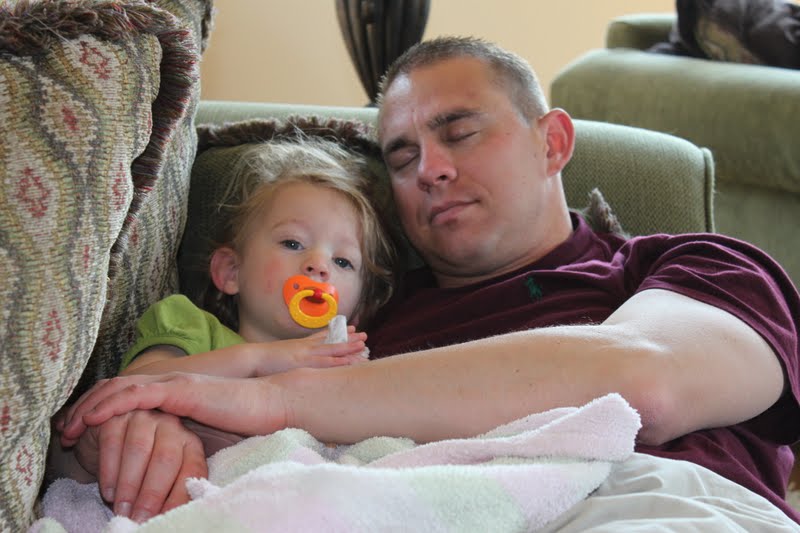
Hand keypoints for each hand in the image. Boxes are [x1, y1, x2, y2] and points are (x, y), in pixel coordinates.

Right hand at [58, 410, 207, 521]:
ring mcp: (145, 418)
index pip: (192, 469)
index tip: (166, 518)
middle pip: (166, 459)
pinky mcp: (117, 416)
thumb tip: (167, 518)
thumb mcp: (162, 479)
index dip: (180, 496)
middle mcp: (171, 427)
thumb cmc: (141, 467)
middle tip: (139, 518)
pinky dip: (109, 471)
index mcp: (189, 443)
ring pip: (139, 449)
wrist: (107, 443)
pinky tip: (108, 491)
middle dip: (152, 493)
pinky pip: (113, 442)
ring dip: (129, 484)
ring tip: (121, 508)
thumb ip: (169, 493)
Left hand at [59, 373, 286, 443]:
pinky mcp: (180, 390)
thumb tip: (157, 460)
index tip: (79, 428)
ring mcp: (173, 383)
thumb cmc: (243, 422)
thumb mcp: (200, 432)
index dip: (99, 408)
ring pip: (120, 389)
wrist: (270, 405)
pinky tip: (96, 419)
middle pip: (115, 388)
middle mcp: (168, 382)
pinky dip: (113, 405)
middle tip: (64, 428)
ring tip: (71, 427)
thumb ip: (177, 437)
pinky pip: (138, 395)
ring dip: (91, 407)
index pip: (126, 394)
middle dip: (85, 406)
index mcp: (172, 392)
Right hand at [251, 326, 367, 375]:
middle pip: (330, 341)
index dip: (336, 333)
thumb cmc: (259, 363)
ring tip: (364, 342)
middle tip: (364, 334)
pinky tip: (351, 360)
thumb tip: (287, 363)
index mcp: (298, 346)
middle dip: (348, 338)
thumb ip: (285, 360)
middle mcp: (304, 347)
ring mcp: (304, 353)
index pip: (321, 337)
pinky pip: (325, 362)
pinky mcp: (303, 362)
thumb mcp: (276, 359)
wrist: (249, 360)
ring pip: (332, 349)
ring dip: (348, 346)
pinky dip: (339, 360)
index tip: (349, 328)